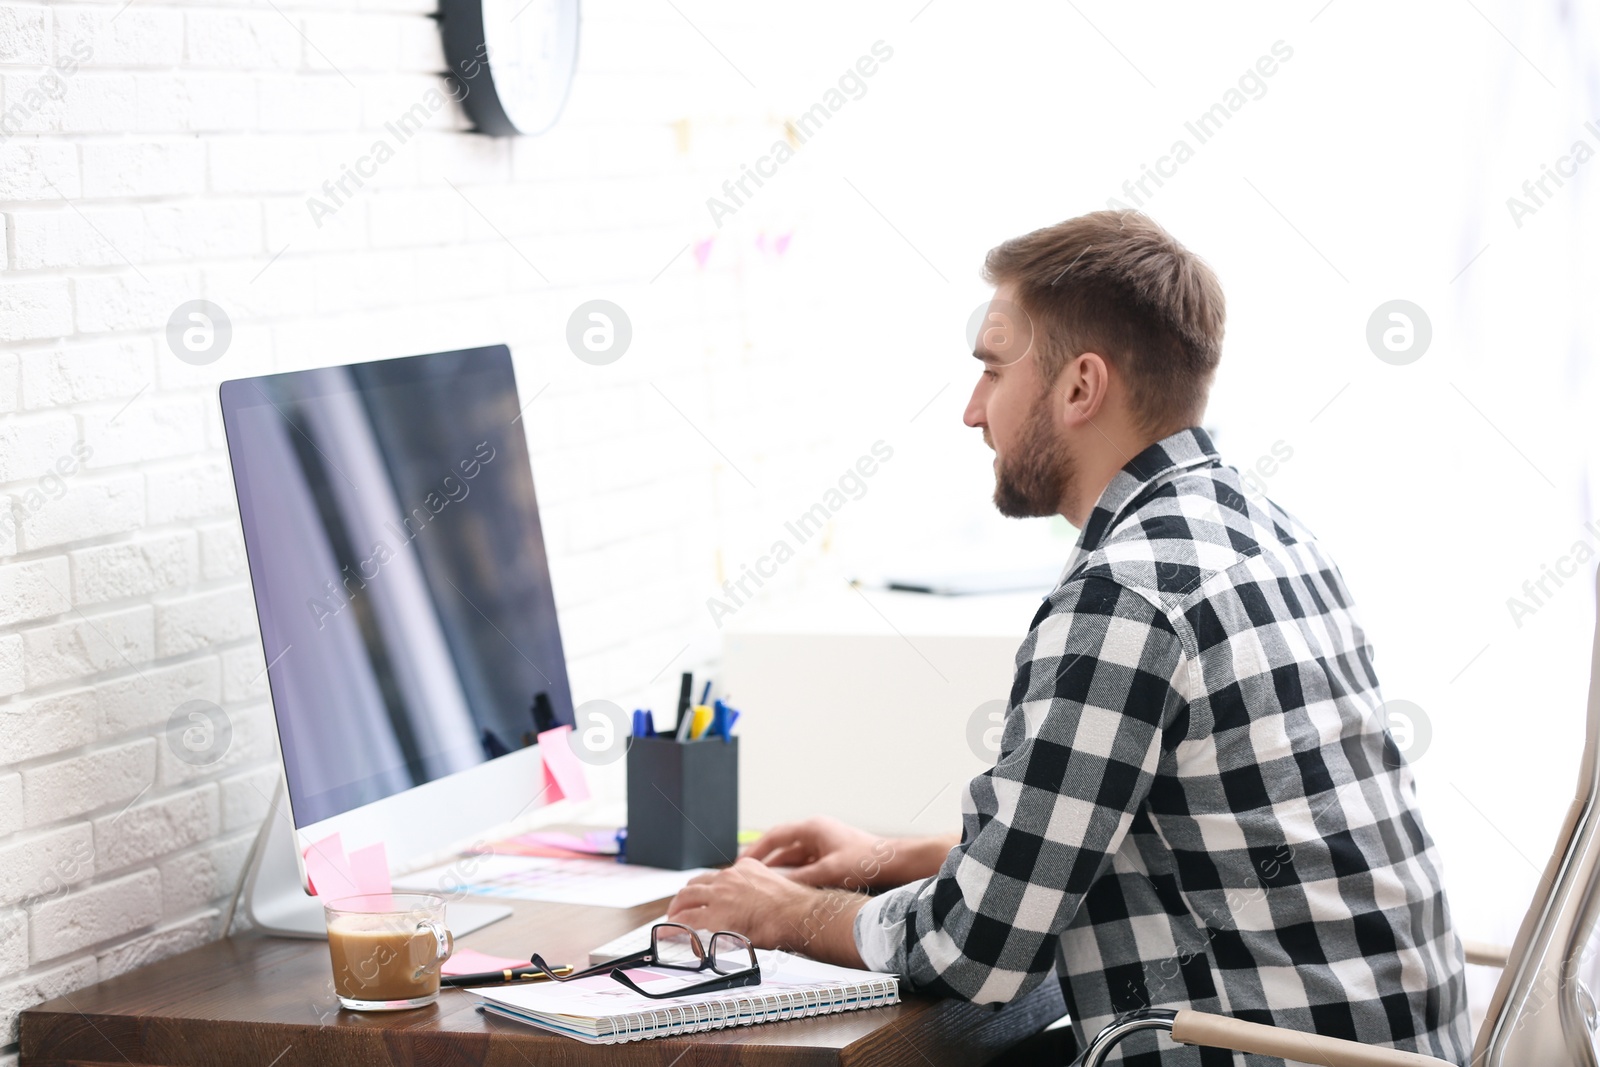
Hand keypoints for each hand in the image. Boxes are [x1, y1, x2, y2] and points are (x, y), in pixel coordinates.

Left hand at [666, 858, 865, 966]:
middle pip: (697, 883)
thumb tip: (757, 908)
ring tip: (672, 919)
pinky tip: (670, 933)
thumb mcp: (775, 888)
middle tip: (679, 908)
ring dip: (676, 909)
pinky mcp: (716, 915)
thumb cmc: (795, 909)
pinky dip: (675, 927)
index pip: (717, 876)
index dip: (705, 888)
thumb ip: (759, 892)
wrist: (799, 915)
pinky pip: (687, 920)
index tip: (702, 896)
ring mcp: (721, 894)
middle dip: (685, 896)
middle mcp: (730, 877)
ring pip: (687, 897)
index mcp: (746, 868)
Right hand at [740, 816, 899, 888]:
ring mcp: (823, 844)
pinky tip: (787, 887)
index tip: (742, 861)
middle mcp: (816, 833)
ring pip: (793, 857)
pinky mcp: (830, 855)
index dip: (756, 849)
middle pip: (782, 846)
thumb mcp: (829, 872)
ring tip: (762, 883)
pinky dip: (794, 874)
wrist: (893, 863)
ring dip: (779, 869)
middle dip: (765, 861)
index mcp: (813, 828)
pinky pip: (805, 864)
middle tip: (747, 874)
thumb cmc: (867, 860)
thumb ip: (801, 880)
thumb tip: (778, 888)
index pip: (775, 836)